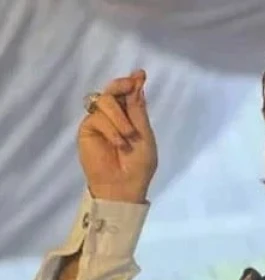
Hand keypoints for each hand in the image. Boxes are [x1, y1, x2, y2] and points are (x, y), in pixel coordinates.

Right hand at [77, 69, 156, 202]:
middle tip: (131, 86)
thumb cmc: (139, 165)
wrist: (123, 185)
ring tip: (129, 137)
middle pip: (113, 89)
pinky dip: (112, 130)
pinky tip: (119, 144)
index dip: (132, 82)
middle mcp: (114, 116)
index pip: (128, 93)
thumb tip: (137, 80)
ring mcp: (99, 121)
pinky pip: (98, 118)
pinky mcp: (87, 129)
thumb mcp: (144, 134)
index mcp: (131, 117)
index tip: (139, 75)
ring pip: (106, 101)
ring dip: (120, 118)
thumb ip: (137, 109)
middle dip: (122, 86)